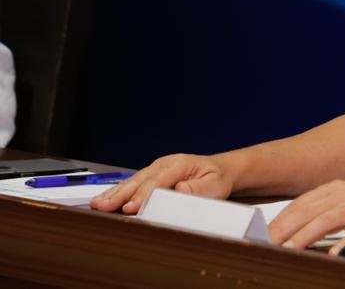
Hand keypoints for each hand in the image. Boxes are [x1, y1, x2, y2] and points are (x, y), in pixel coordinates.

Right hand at [89, 153, 234, 213]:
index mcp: (178, 164)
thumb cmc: (216, 178)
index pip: (157, 181)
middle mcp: (164, 164)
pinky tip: (104, 200)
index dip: (142, 196)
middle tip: (104, 206)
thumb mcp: (215, 184)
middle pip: (139, 181)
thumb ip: (199, 189)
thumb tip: (181, 190)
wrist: (219, 170)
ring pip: (131, 181)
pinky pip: (132, 184)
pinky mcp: (151, 176)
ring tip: (97, 204)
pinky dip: (117, 192)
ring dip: (114, 193)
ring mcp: (156, 169)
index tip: (130, 208)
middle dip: (120, 195)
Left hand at [268, 180, 344, 254]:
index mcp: (335, 189)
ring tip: (286, 251)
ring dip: (302, 237)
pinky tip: (329, 256)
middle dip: (282, 230)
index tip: (262, 235)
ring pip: (323, 220)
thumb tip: (297, 231)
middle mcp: (344, 195)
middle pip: (305, 211)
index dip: (278, 221)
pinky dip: (340, 245)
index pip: (298, 204)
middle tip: (264, 246)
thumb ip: (325, 212)